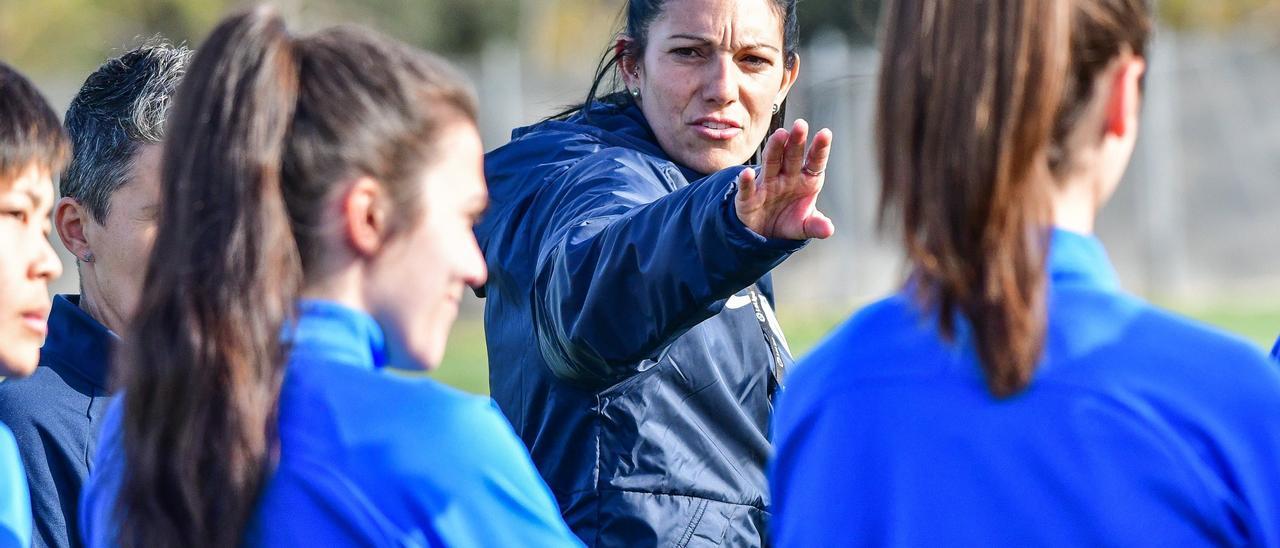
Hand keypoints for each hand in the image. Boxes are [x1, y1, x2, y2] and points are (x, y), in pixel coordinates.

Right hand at [735, 119, 834, 239]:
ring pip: (771, 163)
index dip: (819, 148)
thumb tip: (828, 230)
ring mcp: (767, 185)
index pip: (814, 162)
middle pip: (792, 156)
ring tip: (780, 135)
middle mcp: (786, 177)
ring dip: (774, 149)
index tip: (825, 133)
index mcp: (805, 180)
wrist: (764, 234)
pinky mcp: (748, 198)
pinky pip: (748, 188)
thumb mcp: (804, 226)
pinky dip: (747, 181)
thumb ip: (815, 225)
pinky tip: (748, 173)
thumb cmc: (788, 221)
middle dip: (796, 141)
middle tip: (800, 125)